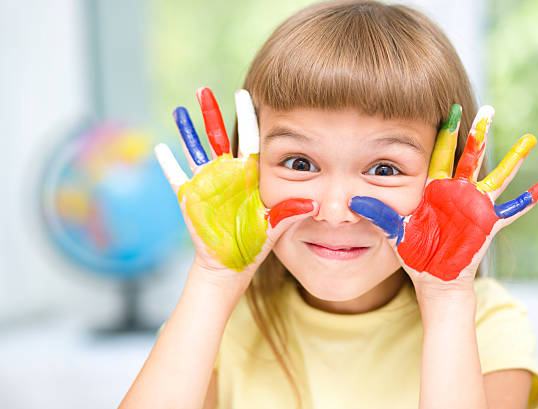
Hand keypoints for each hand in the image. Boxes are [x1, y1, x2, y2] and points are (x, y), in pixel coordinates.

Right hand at [155, 87, 316, 281]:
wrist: (232, 263)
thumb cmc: (255, 244)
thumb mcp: (274, 227)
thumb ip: (290, 213)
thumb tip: (313, 204)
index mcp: (248, 175)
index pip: (248, 138)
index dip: (246, 116)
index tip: (244, 92)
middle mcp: (227, 173)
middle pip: (217, 136)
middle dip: (210, 113)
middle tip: (203, 89)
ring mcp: (206, 183)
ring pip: (195, 150)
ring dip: (186, 131)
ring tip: (180, 109)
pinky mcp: (189, 197)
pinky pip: (175, 176)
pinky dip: (167, 162)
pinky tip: (159, 147)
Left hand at [349, 105, 537, 288]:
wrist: (433, 277)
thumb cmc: (414, 252)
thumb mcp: (395, 230)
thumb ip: (377, 213)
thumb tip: (351, 199)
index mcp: (435, 189)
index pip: (441, 154)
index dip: (446, 132)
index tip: (449, 108)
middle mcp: (457, 192)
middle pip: (471, 157)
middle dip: (478, 134)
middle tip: (487, 109)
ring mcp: (476, 206)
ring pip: (496, 176)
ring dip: (513, 159)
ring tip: (529, 139)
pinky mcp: (489, 224)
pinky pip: (512, 209)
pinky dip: (529, 199)